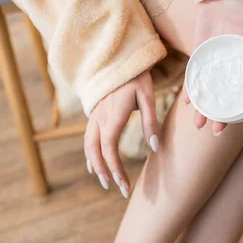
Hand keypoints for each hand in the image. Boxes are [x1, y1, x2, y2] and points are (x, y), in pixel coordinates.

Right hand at [84, 70, 158, 196]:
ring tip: (102, 179)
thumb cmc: (137, 75)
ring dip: (94, 163)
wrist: (118, 55)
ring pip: (88, 143)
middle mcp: (100, 116)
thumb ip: (151, 122)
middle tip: (113, 188)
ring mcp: (94, 114)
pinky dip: (90, 152)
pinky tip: (93, 162)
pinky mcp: (94, 112)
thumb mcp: (149, 95)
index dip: (115, 168)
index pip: (110, 147)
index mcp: (114, 114)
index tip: (123, 185)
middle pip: (95, 149)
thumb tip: (154, 148)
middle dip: (104, 170)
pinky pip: (88, 136)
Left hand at [184, 0, 242, 135]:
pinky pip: (194, 78)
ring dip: (204, 110)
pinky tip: (186, 103)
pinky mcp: (199, 56)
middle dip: (223, 117)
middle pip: (228, 99)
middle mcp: (232, 69)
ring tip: (198, 125)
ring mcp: (215, 64)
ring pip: (210, 93)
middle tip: (217, 132)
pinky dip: (190, 90)